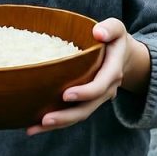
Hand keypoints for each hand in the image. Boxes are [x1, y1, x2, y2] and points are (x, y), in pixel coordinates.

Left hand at [26, 18, 149, 136]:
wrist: (122, 54)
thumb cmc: (113, 38)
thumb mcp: (116, 28)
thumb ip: (110, 28)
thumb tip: (98, 33)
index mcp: (113, 71)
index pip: (100, 86)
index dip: (85, 92)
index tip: (65, 95)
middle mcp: (106, 89)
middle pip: (87, 107)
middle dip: (66, 116)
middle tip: (45, 119)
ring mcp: (97, 98)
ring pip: (79, 115)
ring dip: (58, 123)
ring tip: (34, 128)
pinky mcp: (87, 101)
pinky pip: (73, 114)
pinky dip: (57, 121)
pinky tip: (36, 125)